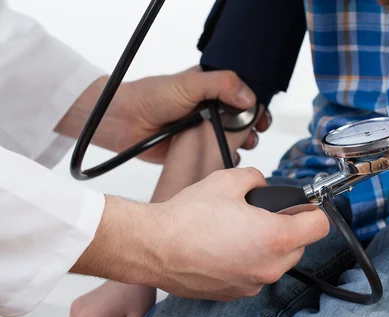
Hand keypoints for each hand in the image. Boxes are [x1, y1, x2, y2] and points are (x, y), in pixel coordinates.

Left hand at [56, 66, 270, 162]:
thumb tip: (248, 98)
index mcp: (211, 87)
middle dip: (252, 127)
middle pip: (243, 119)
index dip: (255, 105)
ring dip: (241, 144)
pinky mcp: (196, 149)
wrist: (124, 122)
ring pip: (233, 138)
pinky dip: (225, 158)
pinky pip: (217, 154)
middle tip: (253, 133)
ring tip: (241, 145)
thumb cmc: (150, 97)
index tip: (262, 116)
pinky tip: (226, 157)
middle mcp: (210, 108)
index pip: (243, 95)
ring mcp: (204, 129)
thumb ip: (221, 85)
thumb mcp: (189, 84)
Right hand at [71, 168, 329, 300]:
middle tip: (266, 215)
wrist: (153, 248)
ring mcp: (252, 284)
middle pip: (300, 246)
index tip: (304, 207)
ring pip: (277, 263)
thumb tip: (260, 184)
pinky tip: (226, 247)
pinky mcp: (235, 293)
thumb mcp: (227, 181)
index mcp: (275, 238)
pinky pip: (255, 274)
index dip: (313, 211)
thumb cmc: (186, 219)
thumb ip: (255, 179)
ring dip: (269, 247)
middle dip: (289, 228)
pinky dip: (249, 262)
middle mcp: (269, 266)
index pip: (320, 226)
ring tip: (241, 231)